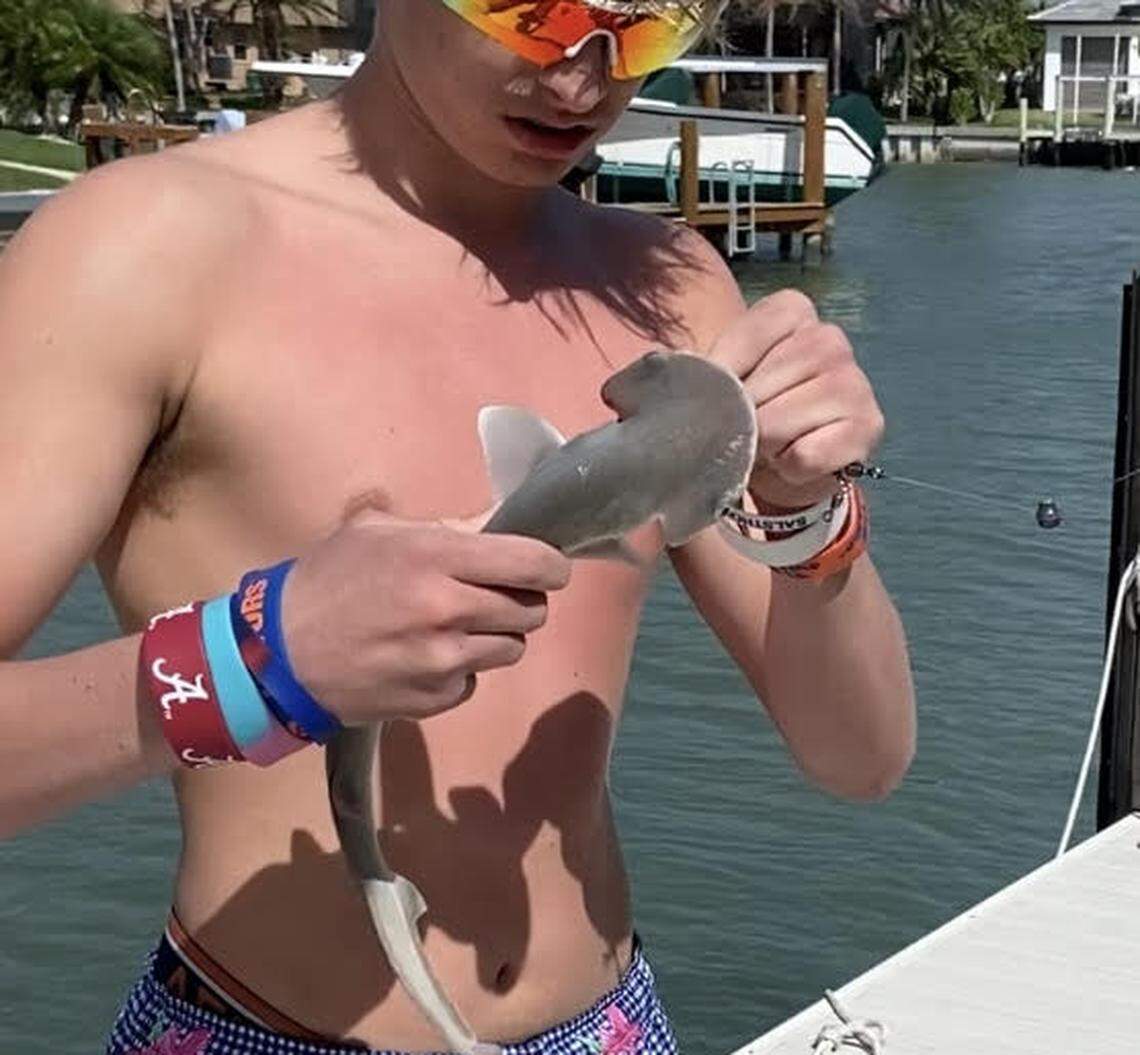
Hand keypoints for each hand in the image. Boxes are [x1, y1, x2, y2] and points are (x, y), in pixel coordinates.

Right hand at [279, 510, 571, 723]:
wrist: (277, 654)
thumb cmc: (327, 580)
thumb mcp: (377, 531)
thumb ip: (446, 526)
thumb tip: (500, 520)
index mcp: (436, 557)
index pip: (532, 563)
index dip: (552, 566)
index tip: (551, 569)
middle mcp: (448, 610)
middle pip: (532, 611)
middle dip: (522, 601)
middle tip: (495, 596)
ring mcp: (443, 661)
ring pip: (511, 649)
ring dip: (495, 637)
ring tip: (456, 627)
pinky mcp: (435, 700)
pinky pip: (475, 681)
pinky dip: (462, 670)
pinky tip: (426, 657)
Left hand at [710, 289, 883, 510]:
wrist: (782, 466)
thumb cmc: (751, 414)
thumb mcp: (722, 382)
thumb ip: (698, 368)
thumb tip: (655, 363)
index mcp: (793, 313)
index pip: (745, 337)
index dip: (723, 378)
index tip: (723, 396)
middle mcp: (830, 338)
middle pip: (758, 388)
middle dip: (743, 421)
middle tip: (753, 428)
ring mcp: (855, 381)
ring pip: (777, 425)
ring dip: (764, 447)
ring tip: (773, 445)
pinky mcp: (868, 427)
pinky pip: (804, 456)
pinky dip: (789, 469)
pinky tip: (796, 460)